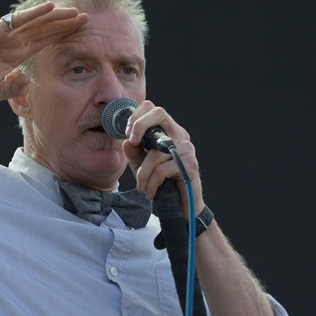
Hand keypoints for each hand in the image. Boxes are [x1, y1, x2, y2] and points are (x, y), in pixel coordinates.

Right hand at [0, 2, 87, 101]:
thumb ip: (14, 88)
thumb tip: (27, 79)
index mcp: (16, 56)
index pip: (45, 44)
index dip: (62, 39)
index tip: (80, 36)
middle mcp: (15, 42)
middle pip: (46, 31)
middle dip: (66, 26)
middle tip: (88, 20)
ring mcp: (7, 34)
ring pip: (38, 23)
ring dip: (56, 17)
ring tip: (76, 13)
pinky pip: (20, 20)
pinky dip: (35, 14)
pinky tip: (50, 8)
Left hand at [124, 101, 203, 217]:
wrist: (180, 207)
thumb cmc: (162, 183)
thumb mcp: (141, 165)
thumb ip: (134, 152)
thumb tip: (126, 142)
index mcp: (168, 131)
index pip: (153, 109)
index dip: (137, 115)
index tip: (127, 133)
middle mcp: (179, 135)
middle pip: (159, 113)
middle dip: (139, 125)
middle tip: (131, 142)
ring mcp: (186, 148)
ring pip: (155, 153)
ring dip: (142, 174)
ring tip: (142, 187)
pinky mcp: (189, 164)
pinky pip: (162, 170)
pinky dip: (151, 183)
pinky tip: (151, 192)